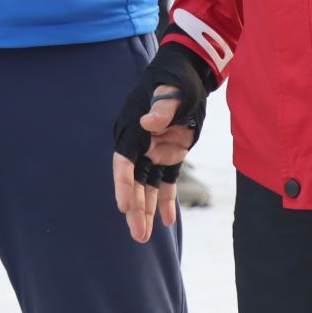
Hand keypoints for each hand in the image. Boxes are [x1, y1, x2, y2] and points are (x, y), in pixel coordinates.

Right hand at [111, 42, 211, 242]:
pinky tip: (168, 222)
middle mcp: (140, 143)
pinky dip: (167, 201)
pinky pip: (166, 182)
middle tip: (138, 235)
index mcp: (134, 128)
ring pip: (148, 186)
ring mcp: (155, 151)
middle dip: (135, 208)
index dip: (124, 183)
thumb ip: (163, 107)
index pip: (125, 160)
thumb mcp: (174, 91)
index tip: (124, 205)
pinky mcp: (170, 156)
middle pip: (135, 180)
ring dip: (146, 210)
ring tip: (143, 237)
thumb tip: (148, 123)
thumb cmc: (177, 80)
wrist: (187, 75)